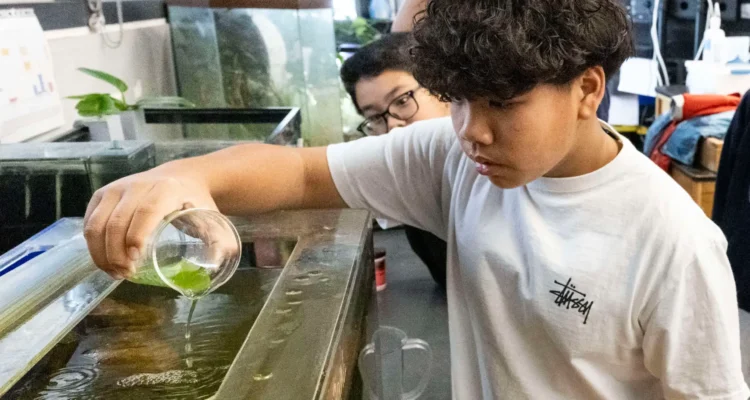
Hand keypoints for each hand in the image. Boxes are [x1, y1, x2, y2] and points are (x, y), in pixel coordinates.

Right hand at [83, 169, 217, 279]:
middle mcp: (136, 185)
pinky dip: (93, 245)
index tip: (136, 260)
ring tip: (115, 272)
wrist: (180, 178)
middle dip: (116, 253)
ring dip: (101, 252)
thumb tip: (219, 260)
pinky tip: (104, 261)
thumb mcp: (211, 218)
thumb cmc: (195, 202)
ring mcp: (115, 189)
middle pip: (117, 221)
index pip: (146, 212)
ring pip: (97, 223)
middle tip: (126, 274)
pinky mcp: (102, 195)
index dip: (137, 236)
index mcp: (165, 189)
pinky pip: (89, 222)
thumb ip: (220, 240)